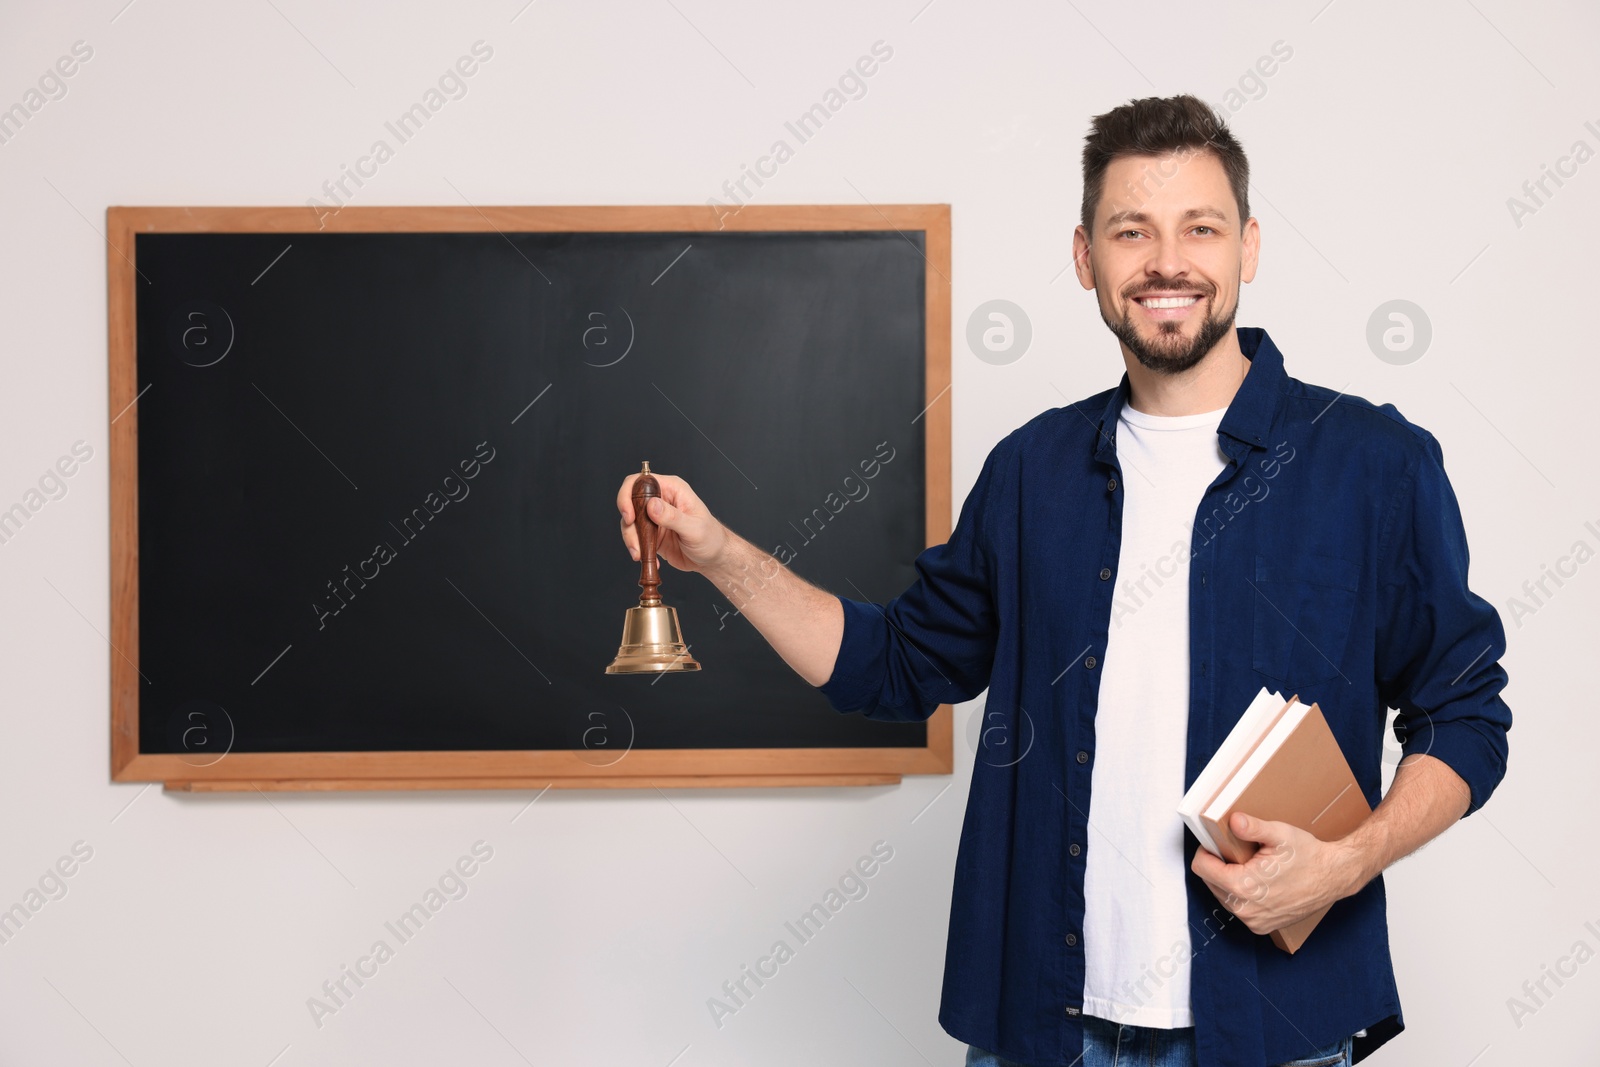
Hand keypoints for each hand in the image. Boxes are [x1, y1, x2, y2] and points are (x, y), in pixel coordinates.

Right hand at [615, 472, 729, 574]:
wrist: (712, 558)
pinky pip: (634, 536)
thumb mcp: (694, 528)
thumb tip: (652, 505)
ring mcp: (654, 516)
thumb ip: (673, 517)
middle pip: (630, 501)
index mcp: (672, 489)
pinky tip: (645, 557)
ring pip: (629, 521)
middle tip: (634, 541)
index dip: (628, 494)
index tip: (629, 516)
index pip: (641, 481)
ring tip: (640, 554)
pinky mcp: (651, 532)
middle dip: (628, 522)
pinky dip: (635, 547)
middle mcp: (661, 499)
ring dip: (630, 538)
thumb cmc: (711, 538)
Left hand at [1189, 813, 1360, 935]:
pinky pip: (1238, 908)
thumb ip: (1253, 827)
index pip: (1202, 868)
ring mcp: (1253, 921)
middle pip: (1210, 882)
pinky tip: (1257, 882)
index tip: (1217, 843)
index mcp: (1243, 887)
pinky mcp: (1261, 927)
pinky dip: (1241, 894)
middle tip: (1238, 854)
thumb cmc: (1308, 856)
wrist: (1333, 877)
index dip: (1207, 851)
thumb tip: (1233, 820)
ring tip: (1249, 866)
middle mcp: (1245, 910)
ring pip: (1222, 896)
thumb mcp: (1280, 834)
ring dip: (1229, 880)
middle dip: (1218, 866)